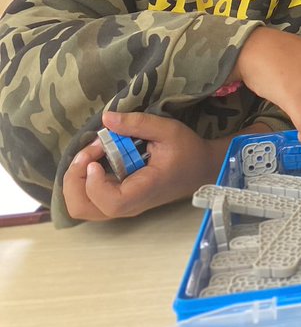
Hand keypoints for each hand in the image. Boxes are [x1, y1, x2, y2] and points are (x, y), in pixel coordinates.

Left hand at [62, 111, 224, 220]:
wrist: (200, 168)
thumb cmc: (187, 150)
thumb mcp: (168, 130)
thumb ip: (138, 124)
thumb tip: (106, 118)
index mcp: (143, 192)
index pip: (110, 203)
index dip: (94, 184)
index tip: (97, 156)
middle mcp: (128, 205)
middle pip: (83, 208)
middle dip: (74, 179)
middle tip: (88, 152)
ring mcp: (120, 205)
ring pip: (81, 205)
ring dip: (76, 179)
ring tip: (90, 154)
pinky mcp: (117, 200)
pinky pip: (88, 197)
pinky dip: (82, 179)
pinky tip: (96, 158)